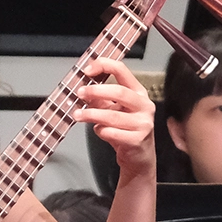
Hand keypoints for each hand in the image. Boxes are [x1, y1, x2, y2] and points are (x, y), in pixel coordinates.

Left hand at [77, 57, 157, 176]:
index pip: (122, 71)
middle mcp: (144, 106)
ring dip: (91, 114)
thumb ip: (101, 98)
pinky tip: (99, 130)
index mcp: (139, 92)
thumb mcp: (115, 109)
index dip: (104, 66)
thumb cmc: (126, 129)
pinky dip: (101, 131)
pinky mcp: (137, 140)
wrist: (139, 156)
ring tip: (77, 115)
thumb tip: (82, 89)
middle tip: (80, 93)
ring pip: (113, 116)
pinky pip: (112, 133)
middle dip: (96, 91)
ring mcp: (143, 124)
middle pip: (119, 92)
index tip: (87, 70)